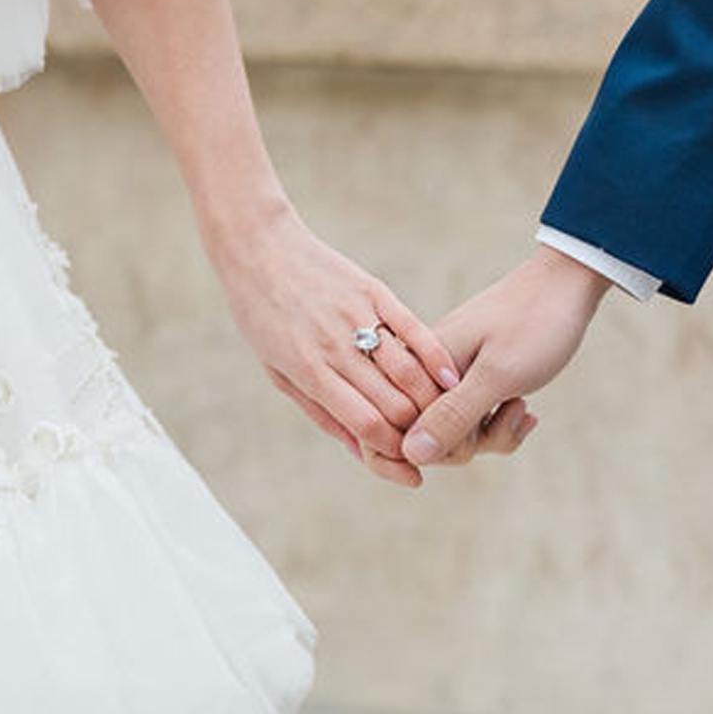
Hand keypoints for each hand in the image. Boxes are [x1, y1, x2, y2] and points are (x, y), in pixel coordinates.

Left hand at [210, 202, 464, 486]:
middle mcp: (335, 347)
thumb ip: (319, 409)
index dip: (392, 449)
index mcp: (308, 371)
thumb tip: (358, 448)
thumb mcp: (277, 370)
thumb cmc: (262, 317)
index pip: (363, 422)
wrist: (258, 250)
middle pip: (392, 402)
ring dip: (432, 402)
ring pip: (409, 371)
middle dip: (417, 432)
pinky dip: (437, 358)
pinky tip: (454, 380)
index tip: (408, 463)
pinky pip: (414, 329)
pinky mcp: (374, 291)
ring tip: (445, 419)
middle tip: (433, 445)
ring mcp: (356, 317)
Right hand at [403, 249, 613, 467]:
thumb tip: (410, 455)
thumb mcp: (497, 375)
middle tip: (509, 409)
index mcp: (419, 366)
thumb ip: (452, 416)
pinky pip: (473, 422)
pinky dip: (501, 424)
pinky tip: (524, 410)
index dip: (437, 448)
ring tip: (522, 407)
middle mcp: (424, 373)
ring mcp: (447, 378)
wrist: (567, 283)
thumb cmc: (534, 323)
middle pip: (426, 440)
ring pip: (453, 434)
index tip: (480, 432)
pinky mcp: (468, 380)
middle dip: (472, 441)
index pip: (399, 433)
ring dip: (492, 434)